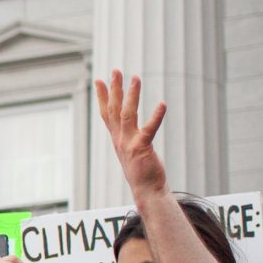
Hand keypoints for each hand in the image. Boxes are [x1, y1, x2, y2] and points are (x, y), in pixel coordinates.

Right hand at [93, 73, 168, 198]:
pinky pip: (149, 129)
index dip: (103, 96)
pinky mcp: (142, 149)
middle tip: (115, 71)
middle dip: (114, 89)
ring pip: (127, 114)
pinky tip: (162, 104)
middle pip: (114, 109)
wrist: (146, 191)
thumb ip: (128, 138)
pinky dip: (156, 116)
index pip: (106, 113)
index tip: (99, 80)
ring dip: (130, 95)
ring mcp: (129, 143)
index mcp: (117, 139)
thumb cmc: (142, 171)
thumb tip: (130, 129)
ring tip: (135, 78)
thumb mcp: (130, 151)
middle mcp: (120, 139)